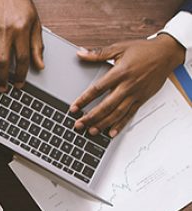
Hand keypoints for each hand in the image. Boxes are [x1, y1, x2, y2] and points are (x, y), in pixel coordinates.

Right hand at [0, 0, 43, 90]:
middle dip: (2, 78)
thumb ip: (37, 46)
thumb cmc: (21, 6)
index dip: (21, 74)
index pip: (22, 58)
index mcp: (21, 32)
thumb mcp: (35, 24)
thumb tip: (39, 65)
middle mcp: (5, 33)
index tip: (19, 85)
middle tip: (2, 89)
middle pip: (2, 61)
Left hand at [70, 35, 185, 136]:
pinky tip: (111, 132)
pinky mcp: (142, 99)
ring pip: (117, 113)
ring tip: (91, 131)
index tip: (73, 108)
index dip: (84, 99)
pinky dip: (120, 125)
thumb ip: (98, 54)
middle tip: (78, 125)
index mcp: (120, 73)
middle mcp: (128, 86)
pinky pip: (130, 114)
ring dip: (103, 124)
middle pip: (106, 105)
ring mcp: (136, 94)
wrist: (167, 53)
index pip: (97, 89)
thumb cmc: (144, 50)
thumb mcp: (119, 48)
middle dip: (91, 117)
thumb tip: (80, 53)